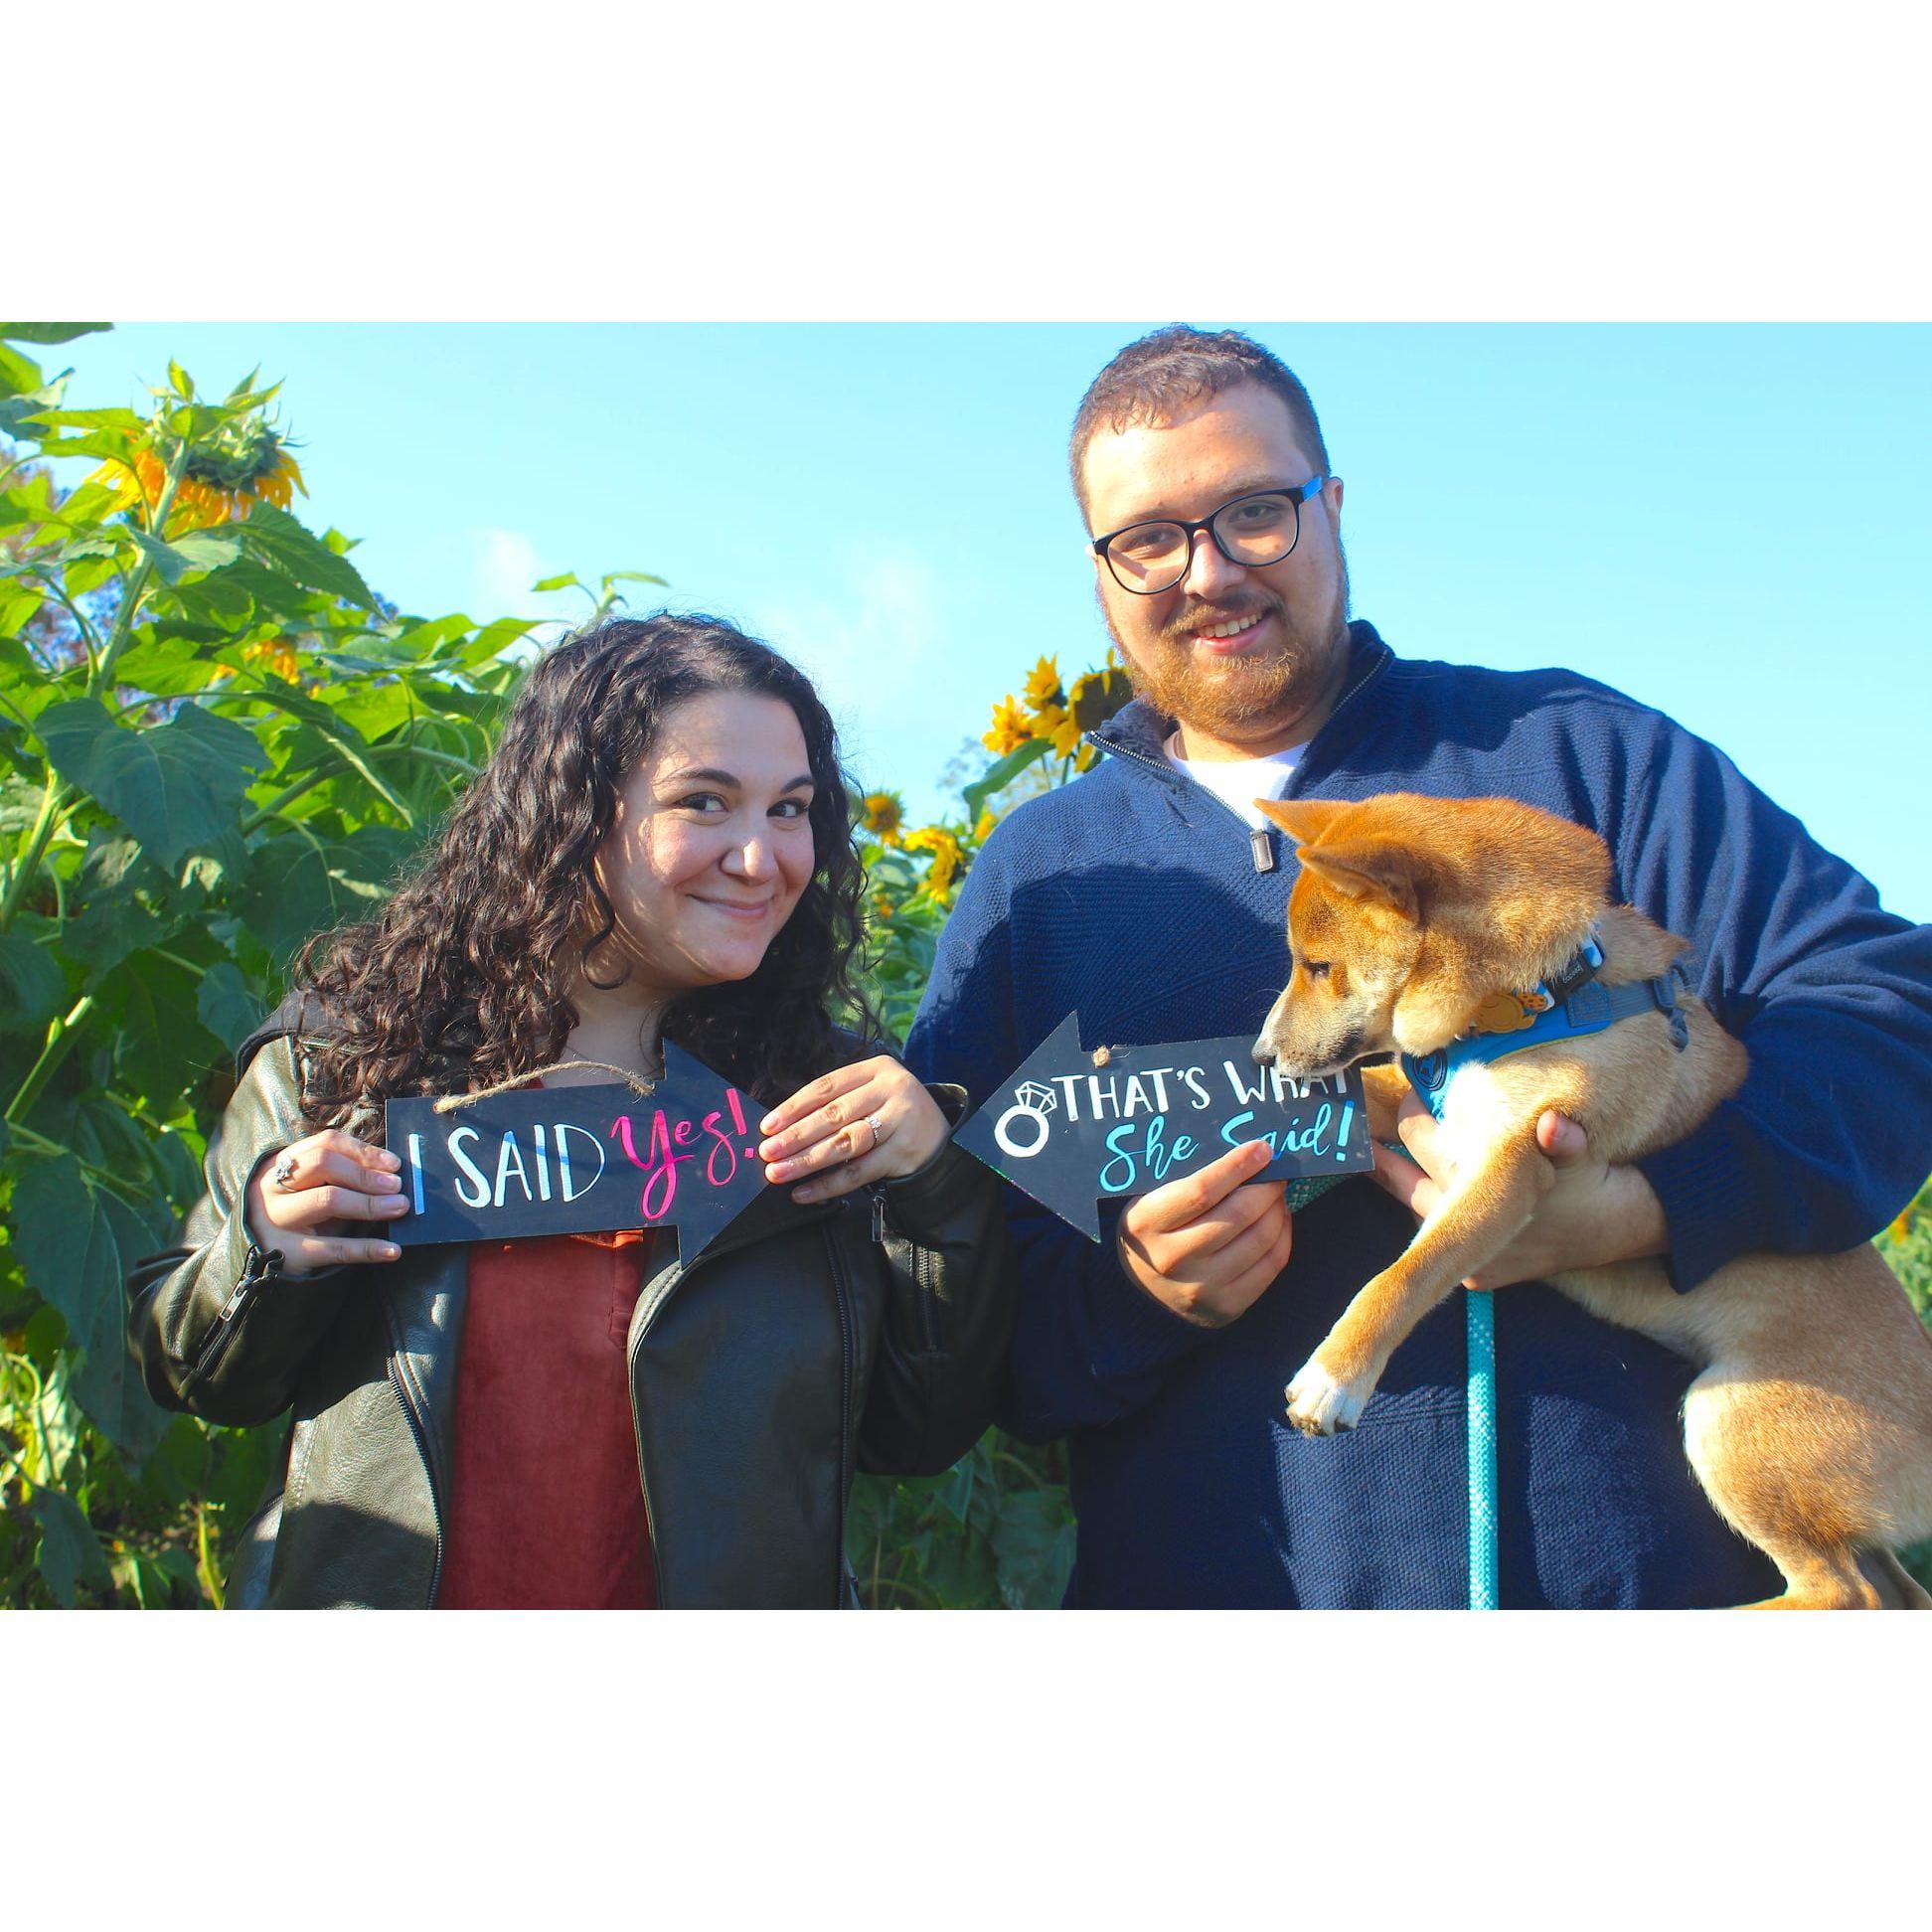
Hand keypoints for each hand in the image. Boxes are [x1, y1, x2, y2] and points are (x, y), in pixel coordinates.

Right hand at [243, 1128, 411, 1273]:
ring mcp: (279, 1219)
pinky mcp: (290, 1253)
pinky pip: (333, 1249)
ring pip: (327, 1200)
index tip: (394, 1164)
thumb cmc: (293, 1210)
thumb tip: (391, 1172)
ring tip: (400, 1207)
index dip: (363, 1151)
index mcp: (282, 1162)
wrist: (253, 1250)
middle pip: (323, 1165)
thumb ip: (340, 1174)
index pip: (325, 1144)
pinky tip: (392, 1250)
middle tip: (397, 1185)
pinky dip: (367, 1249)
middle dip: (365, 1174)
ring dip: (370, 1203)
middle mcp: (275, 1187)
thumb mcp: (306, 1186)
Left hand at [757, 1056, 950, 1203]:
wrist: (941, 1139)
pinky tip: (805, 1192)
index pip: (827, 1086)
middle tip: (768, 1152)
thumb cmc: (893, 1115)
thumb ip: (836, 1104)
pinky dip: (828, 1184)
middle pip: (834, 1114)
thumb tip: (782, 1128)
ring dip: (807, 1161)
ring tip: (779, 1173)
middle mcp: (891, 1090)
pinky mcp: (904, 1152)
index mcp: (877, 1069)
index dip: (794, 1107)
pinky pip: (859, 1172)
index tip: (768, 1126)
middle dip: (796, 1136)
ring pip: (845, 1143)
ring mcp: (900, 1121)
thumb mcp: (871, 1095)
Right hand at [1116, 1140, 1292, 1328]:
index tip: (1262, 1149)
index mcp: (1147, 1223)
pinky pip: (1271, 1265)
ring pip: (1260, 1239)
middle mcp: (1172, 1259)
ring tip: (1276, 1196)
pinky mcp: (1227, 1306)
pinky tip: (1277, 1221)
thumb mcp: (1153, 1199)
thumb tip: (1246, 1154)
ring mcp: (1201, 1287)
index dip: (1237, 1166)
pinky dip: (1282, 1236)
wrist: (1143, 1290)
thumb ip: (1190, 1178)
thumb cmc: (1155, 1230)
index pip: (1201, 1191)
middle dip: (1266, 1188)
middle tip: (1276, 1174)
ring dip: (1277, 1210)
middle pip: (1237, 1215)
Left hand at [1371, 1091, 1666, 1287]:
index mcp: (1485, 1195)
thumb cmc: (1594, 1186)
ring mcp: (1472, 1257)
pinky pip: (1439, 1237)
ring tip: (1372, 1154)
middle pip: (1407, 1181)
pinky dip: (1429, 1210)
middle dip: (1391, 1152)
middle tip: (1367, 1122)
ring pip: (1417, 1210)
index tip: (1405, 1087)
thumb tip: (1553, 1125)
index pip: (1424, 1142)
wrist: (1620, 1232)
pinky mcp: (1481, 1275)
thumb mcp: (1582, 1155)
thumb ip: (1566, 1140)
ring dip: (1401, 1180)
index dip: (1412, 1110)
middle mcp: (1470, 1232)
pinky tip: (1412, 1186)